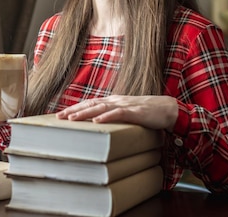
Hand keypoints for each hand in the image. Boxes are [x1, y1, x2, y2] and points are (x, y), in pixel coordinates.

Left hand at [56, 95, 178, 130]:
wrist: (168, 110)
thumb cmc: (147, 114)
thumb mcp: (126, 114)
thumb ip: (114, 117)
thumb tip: (98, 126)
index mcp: (113, 101)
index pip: (90, 103)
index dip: (76, 108)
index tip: (61, 114)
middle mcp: (117, 101)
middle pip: (91, 104)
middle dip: (75, 110)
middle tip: (60, 117)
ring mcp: (126, 105)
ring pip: (101, 108)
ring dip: (85, 113)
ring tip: (72, 119)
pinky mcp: (136, 112)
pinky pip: (119, 114)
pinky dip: (107, 117)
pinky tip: (97, 121)